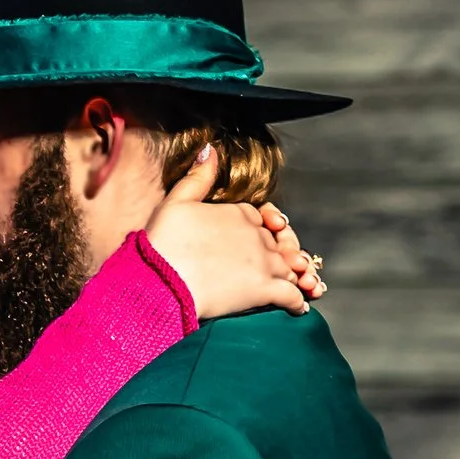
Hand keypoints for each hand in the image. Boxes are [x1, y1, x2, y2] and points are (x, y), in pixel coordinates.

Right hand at [149, 145, 325, 319]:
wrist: (162, 279)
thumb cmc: (163, 242)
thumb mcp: (176, 201)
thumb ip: (198, 177)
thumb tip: (210, 149)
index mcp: (240, 213)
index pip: (261, 219)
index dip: (265, 229)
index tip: (266, 237)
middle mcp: (257, 235)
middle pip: (277, 245)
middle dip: (282, 255)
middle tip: (287, 267)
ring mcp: (264, 263)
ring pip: (288, 269)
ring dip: (295, 278)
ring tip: (297, 287)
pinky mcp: (265, 290)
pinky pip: (291, 296)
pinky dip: (297, 302)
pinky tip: (297, 309)